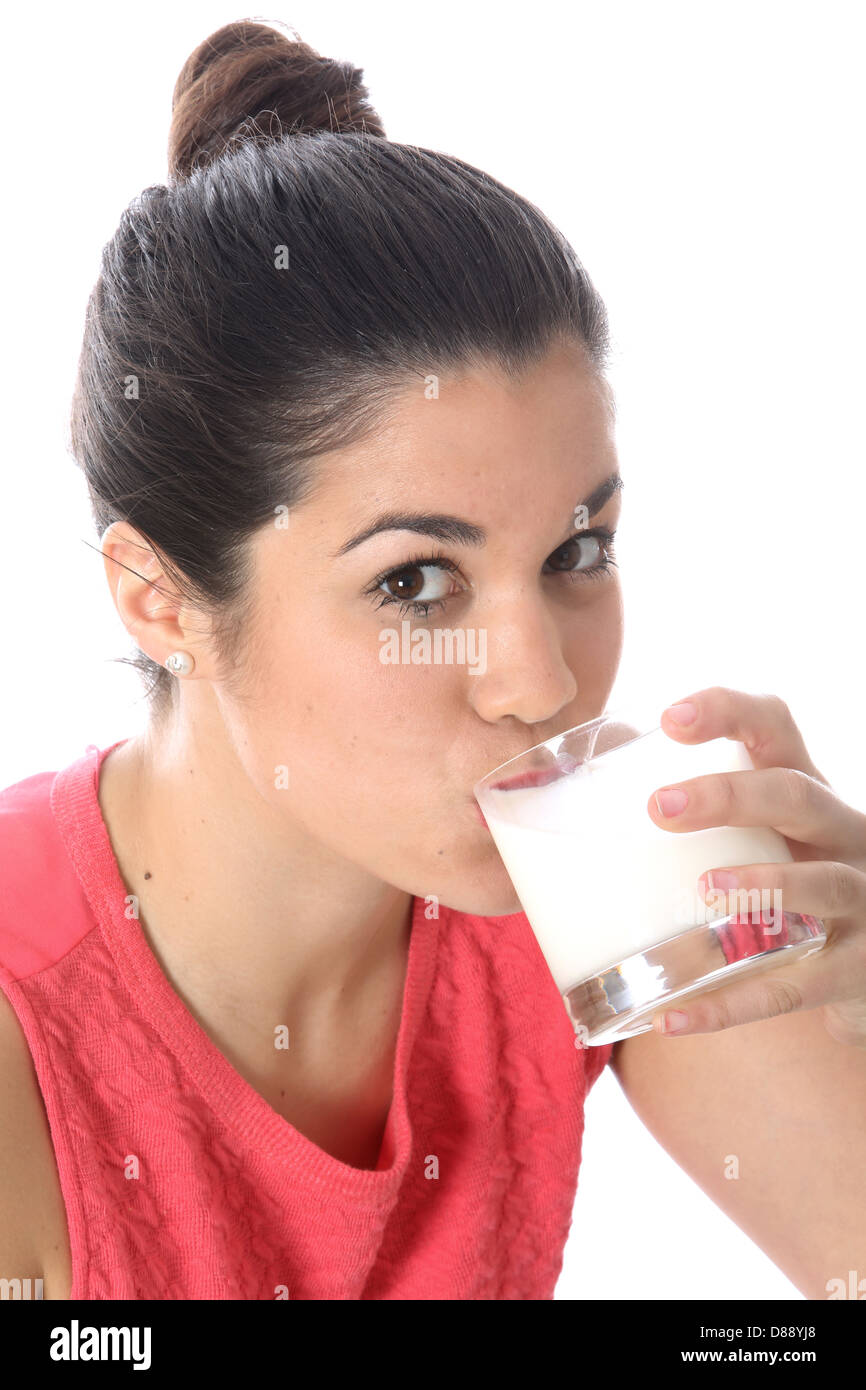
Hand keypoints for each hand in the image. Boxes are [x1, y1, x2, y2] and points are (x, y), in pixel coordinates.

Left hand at [646, 687, 865, 1045]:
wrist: (861, 970)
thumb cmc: (785, 888)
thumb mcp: (759, 840)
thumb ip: (690, 820)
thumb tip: (564, 802)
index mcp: (804, 793)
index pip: (776, 728)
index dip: (729, 711)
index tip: (670, 718)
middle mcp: (843, 835)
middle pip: (798, 796)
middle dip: (732, 796)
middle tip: (660, 806)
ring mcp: (862, 901)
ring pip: (823, 884)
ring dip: (764, 886)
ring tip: (706, 889)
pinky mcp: (858, 972)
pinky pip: (794, 990)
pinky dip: (732, 1005)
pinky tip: (672, 1018)